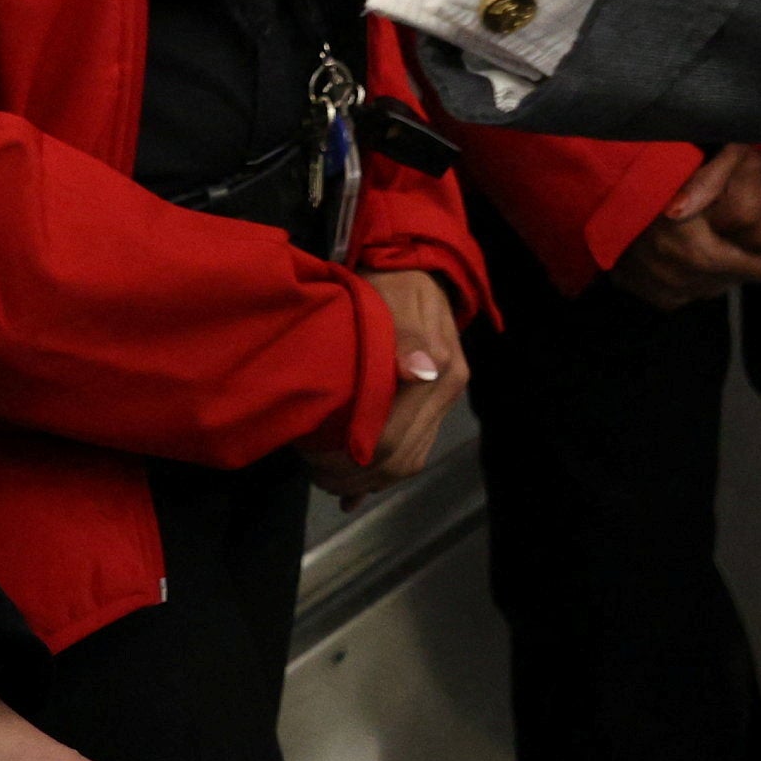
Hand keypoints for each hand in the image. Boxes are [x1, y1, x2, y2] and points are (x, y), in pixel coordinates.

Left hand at [299, 268, 466, 497]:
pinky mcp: (433, 407)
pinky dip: (380, 478)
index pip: (395, 436)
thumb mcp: (394, 297)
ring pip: (407, 463)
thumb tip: (420, 371)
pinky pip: (412, 453)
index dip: (352, 457)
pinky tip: (353, 491)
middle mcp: (447, 392)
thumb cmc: (394, 285)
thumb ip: (407, 334)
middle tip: (313, 473)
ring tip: (327, 478)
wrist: (416, 269)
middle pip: (401, 458)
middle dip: (354, 474)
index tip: (313, 459)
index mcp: (440, 371)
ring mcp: (442, 402)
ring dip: (366, 479)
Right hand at [614, 144, 760, 308]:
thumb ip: (718, 191)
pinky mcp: (637, 289)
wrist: (592, 193)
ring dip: (720, 271)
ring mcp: (657, 289)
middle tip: (757, 241)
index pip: (755, 269)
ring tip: (723, 243)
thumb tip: (759, 212)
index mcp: (701, 254)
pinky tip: (691, 254)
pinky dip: (691, 277)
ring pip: (707, 289)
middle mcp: (681, 280)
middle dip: (750, 264)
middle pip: (732, 281)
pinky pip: (678, 292)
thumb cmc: (650, 176)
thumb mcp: (692, 175)